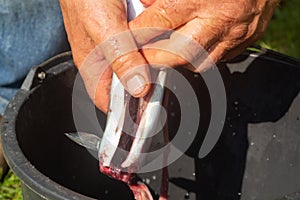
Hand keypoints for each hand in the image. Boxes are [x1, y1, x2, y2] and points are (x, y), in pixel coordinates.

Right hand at [59, 0, 150, 112]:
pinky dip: (152, 41)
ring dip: (151, 60)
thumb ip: (120, 57)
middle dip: (144, 82)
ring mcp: (117, 44)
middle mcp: (106, 57)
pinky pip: (142, 44)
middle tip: (161, 76)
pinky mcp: (127, 29)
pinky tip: (158, 35)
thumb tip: (138, 87)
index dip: (124, 109)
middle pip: (127, 84)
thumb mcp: (102, 28)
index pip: (107, 100)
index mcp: (93, 64)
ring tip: (160, 53)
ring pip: (138, 64)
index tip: (145, 108)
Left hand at [130, 0, 278, 70]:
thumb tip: (143, 5)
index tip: (126, 39)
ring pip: (197, 63)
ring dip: (175, 60)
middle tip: (140, 55)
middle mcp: (222, 19)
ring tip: (163, 51)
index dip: (138, 33)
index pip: (160, 22)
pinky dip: (197, 57)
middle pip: (178, 53)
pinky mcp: (245, 43)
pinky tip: (189, 46)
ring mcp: (236, 35)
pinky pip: (215, 59)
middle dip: (154, 58)